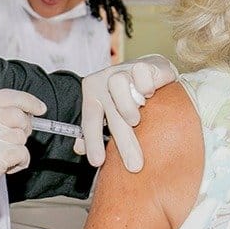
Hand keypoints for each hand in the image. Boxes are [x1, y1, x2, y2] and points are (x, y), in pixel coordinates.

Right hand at [0, 89, 45, 228]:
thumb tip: (20, 115)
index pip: (4, 96)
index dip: (27, 100)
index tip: (39, 108)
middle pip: (17, 116)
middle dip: (24, 129)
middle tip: (14, 143)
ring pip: (21, 137)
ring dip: (18, 150)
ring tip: (2, 160)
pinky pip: (22, 154)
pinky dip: (20, 163)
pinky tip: (6, 169)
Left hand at [75, 55, 177, 172]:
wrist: (150, 70)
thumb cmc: (128, 98)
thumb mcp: (109, 114)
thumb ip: (94, 131)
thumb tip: (78, 149)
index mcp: (92, 93)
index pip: (90, 120)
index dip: (93, 142)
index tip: (98, 162)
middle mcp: (104, 81)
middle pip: (111, 113)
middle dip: (123, 141)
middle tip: (135, 165)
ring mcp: (124, 70)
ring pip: (119, 86)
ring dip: (128, 107)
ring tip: (136, 121)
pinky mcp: (144, 64)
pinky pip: (141, 74)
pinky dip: (145, 86)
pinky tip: (150, 94)